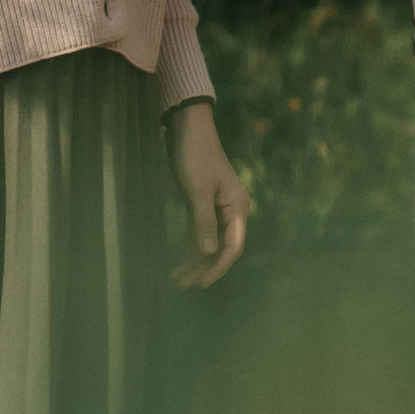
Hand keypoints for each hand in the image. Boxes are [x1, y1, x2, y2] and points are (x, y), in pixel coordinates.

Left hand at [167, 104, 249, 286]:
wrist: (187, 128)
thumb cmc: (195, 156)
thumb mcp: (197, 190)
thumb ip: (203, 223)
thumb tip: (208, 253)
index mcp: (237, 207)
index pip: (232, 247)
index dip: (218, 268)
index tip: (202, 284)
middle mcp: (231, 210)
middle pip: (220, 248)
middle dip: (203, 267)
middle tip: (183, 285)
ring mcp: (217, 207)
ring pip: (208, 242)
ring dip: (194, 260)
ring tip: (176, 279)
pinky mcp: (203, 203)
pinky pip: (199, 231)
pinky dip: (190, 246)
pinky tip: (178, 261)